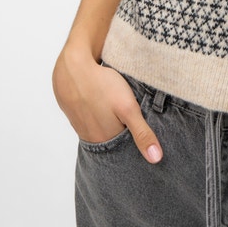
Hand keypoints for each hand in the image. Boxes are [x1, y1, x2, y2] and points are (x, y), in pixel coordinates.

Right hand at [52, 47, 161, 163]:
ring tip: (121, 114)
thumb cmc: (101, 86)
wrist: (72, 67)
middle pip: (113, 140)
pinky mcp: (75, 111)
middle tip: (134, 122)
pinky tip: (105, 105)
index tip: (146, 139)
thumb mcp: (128, 108)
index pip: (124, 150)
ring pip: (102, 129)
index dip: (136, 145)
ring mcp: (81, 124)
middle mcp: (90, 136)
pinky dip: (100, 115)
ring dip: (112, 124)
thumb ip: (142, 133)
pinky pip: (92, 118)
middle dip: (125, 135)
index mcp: (104, 139)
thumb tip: (156, 159)